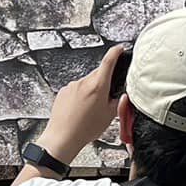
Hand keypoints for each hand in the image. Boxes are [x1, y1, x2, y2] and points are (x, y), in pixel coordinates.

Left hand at [37, 45, 125, 165]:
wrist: (63, 137)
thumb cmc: (85, 129)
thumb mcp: (109, 116)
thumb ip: (118, 101)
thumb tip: (122, 95)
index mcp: (98, 85)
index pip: (108, 61)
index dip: (116, 52)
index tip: (119, 48)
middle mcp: (84, 82)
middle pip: (98, 74)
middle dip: (103, 82)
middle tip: (105, 98)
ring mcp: (72, 85)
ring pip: (86, 83)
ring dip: (91, 92)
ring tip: (90, 110)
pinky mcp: (63, 91)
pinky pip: (76, 89)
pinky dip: (80, 96)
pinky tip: (80, 110)